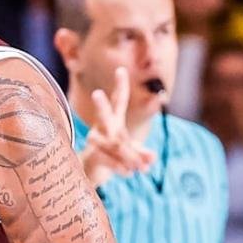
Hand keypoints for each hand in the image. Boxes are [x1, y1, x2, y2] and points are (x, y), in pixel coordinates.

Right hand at [80, 67, 155, 186]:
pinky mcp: (92, 156)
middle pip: (103, 115)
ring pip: (113, 144)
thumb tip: (151, 158)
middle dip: (101, 105)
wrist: (91, 172)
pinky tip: (128, 172)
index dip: (120, 87)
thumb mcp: (131, 153)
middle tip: (96, 94)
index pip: (118, 101)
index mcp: (113, 121)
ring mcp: (95, 141)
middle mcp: (102, 128)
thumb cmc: (111, 155)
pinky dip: (120, 167)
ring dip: (129, 156)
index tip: (120, 70)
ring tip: (140, 167)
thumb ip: (141, 153)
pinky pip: (106, 159)